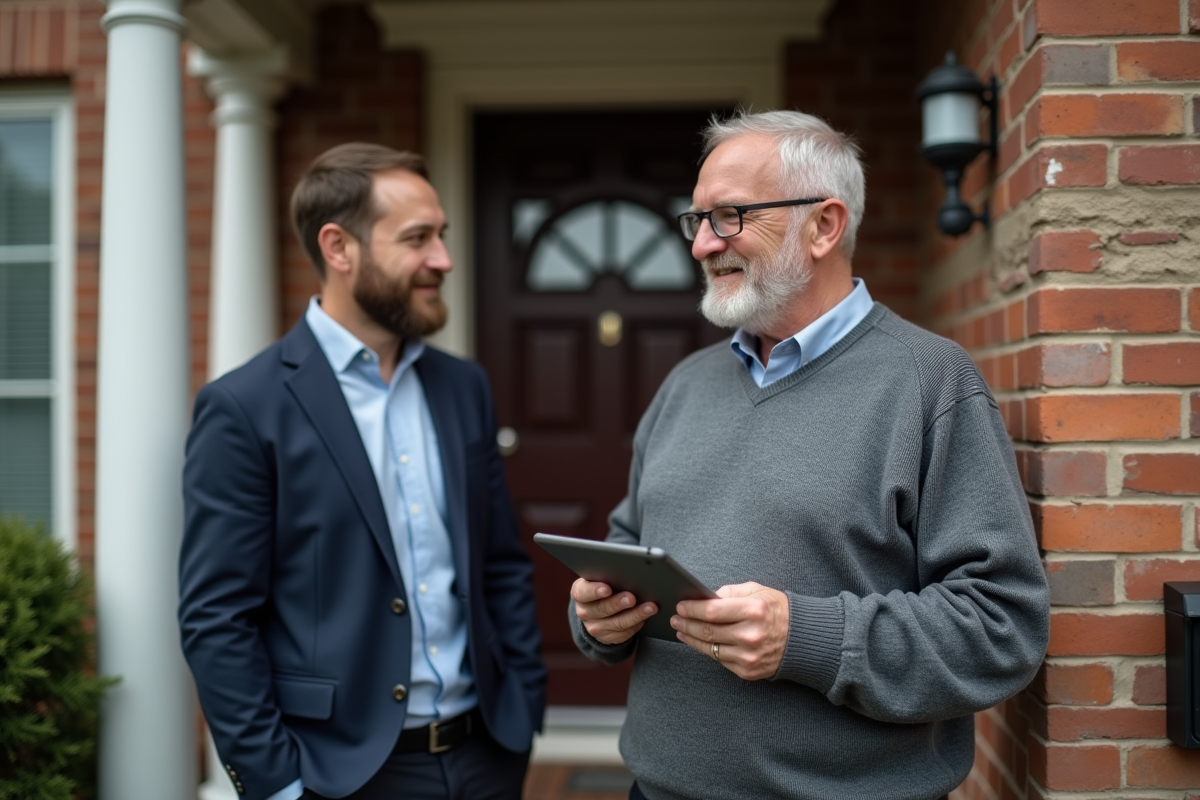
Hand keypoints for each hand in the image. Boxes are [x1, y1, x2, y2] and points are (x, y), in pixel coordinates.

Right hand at [571, 578, 657, 644]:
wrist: (598, 610)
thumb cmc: (603, 586)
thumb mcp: (600, 579)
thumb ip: (608, 575)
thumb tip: (629, 571)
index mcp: (580, 592)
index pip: (583, 592)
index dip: (595, 591)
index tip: (607, 588)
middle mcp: (584, 612)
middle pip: (602, 609)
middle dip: (618, 603)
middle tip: (632, 597)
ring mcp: (595, 627)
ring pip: (617, 623)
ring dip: (635, 615)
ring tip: (650, 607)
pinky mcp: (607, 638)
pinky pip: (624, 634)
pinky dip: (637, 624)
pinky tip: (647, 617)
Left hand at [671, 582, 789, 679]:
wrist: (802, 640)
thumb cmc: (778, 611)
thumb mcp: (758, 591)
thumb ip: (730, 592)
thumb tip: (706, 598)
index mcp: (754, 611)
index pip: (713, 611)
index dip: (692, 609)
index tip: (681, 605)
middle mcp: (751, 635)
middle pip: (707, 631)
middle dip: (687, 623)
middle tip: (676, 618)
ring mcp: (749, 656)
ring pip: (710, 648)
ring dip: (691, 638)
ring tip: (681, 629)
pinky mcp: (748, 670)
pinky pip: (720, 659)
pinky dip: (706, 650)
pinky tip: (698, 642)